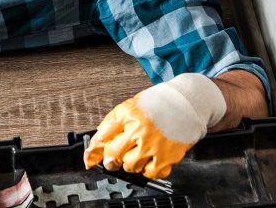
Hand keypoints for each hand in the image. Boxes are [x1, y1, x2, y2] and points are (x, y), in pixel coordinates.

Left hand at [83, 73, 226, 179]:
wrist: (185, 103)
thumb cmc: (159, 102)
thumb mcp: (132, 104)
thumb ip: (116, 121)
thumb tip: (101, 138)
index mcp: (128, 113)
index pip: (103, 134)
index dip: (94, 149)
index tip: (90, 156)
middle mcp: (138, 129)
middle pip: (114, 153)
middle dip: (110, 160)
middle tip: (112, 161)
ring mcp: (152, 144)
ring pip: (130, 165)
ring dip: (129, 164)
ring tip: (135, 156)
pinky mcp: (166, 156)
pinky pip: (150, 173)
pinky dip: (147, 170)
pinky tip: (149, 161)